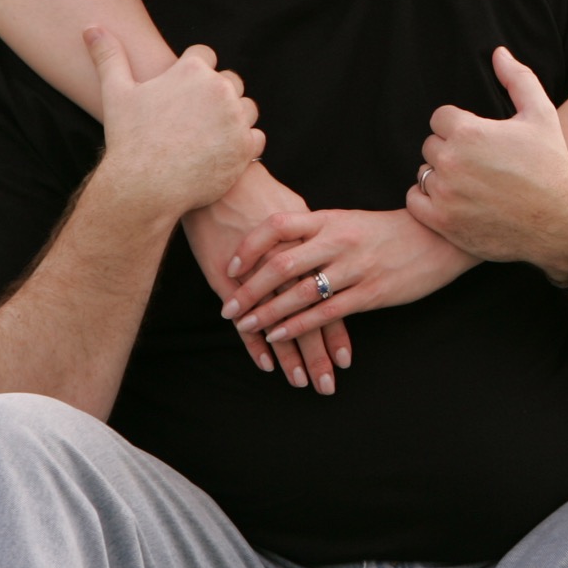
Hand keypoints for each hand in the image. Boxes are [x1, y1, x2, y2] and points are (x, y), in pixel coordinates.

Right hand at [85, 28, 261, 223]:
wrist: (144, 186)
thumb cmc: (129, 139)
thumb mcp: (116, 93)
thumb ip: (109, 57)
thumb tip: (91, 28)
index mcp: (193, 70)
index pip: (205, 56)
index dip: (193, 73)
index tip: (181, 94)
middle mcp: (220, 89)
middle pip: (230, 81)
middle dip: (216, 96)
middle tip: (193, 120)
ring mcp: (236, 117)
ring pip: (246, 109)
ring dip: (233, 119)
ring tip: (207, 137)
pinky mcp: (245, 146)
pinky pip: (255, 137)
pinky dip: (242, 145)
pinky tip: (220, 152)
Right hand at [186, 166, 350, 394]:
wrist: (222, 180)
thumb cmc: (262, 194)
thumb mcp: (296, 213)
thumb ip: (314, 240)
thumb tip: (328, 255)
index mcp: (309, 252)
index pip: (328, 300)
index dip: (337, 332)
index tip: (345, 361)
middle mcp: (289, 267)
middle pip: (308, 318)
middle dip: (317, 355)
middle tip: (327, 387)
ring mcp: (259, 276)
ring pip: (280, 324)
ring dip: (291, 356)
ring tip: (301, 383)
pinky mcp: (230, 280)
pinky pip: (247, 318)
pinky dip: (257, 343)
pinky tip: (268, 365)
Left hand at [223, 208, 477, 346]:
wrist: (438, 237)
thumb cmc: (389, 230)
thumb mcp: (349, 221)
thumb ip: (316, 231)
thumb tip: (277, 244)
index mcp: (330, 219)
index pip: (278, 226)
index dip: (249, 247)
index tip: (230, 267)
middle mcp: (338, 240)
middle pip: (281, 264)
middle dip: (249, 290)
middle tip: (228, 308)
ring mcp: (355, 267)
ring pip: (300, 293)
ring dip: (267, 313)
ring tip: (245, 326)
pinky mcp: (371, 292)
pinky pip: (326, 312)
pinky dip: (297, 326)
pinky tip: (278, 335)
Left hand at [405, 46, 567, 281]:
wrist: (560, 220)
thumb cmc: (551, 164)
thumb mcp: (541, 115)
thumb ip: (518, 79)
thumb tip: (499, 53)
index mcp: (469, 132)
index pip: (440, 118)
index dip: (460, 127)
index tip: (480, 140)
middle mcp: (452, 162)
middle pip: (431, 144)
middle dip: (451, 150)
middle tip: (479, 163)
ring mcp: (445, 194)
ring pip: (424, 172)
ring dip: (441, 176)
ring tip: (471, 183)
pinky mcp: (442, 222)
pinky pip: (415, 201)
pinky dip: (429, 201)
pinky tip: (456, 200)